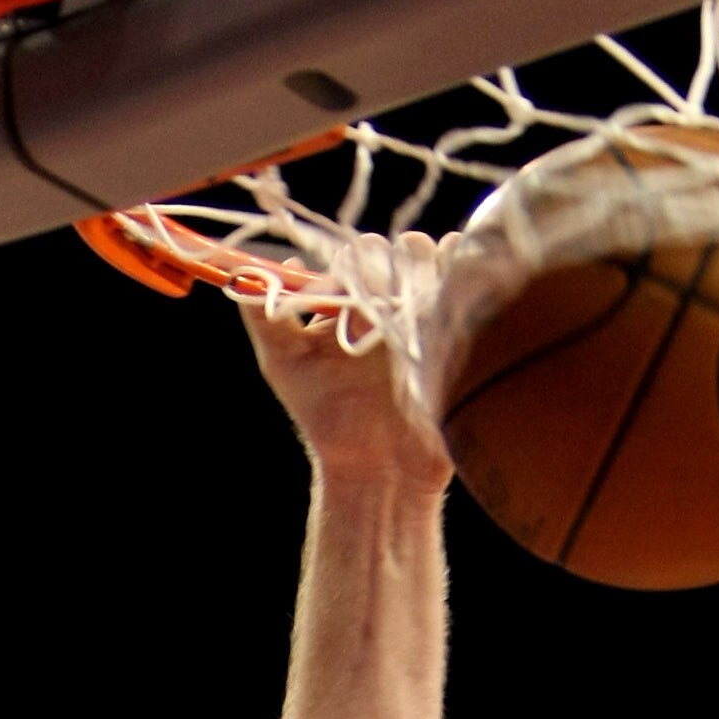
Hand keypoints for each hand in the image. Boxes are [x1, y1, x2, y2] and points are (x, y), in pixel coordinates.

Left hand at [239, 236, 452, 490]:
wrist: (376, 468)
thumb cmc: (327, 418)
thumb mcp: (283, 364)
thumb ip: (265, 316)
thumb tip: (252, 270)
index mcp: (351, 300)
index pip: (356, 254)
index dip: (349, 265)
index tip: (340, 293)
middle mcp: (392, 300)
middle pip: (399, 250)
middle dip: (386, 270)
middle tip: (372, 306)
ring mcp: (428, 313)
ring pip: (434, 258)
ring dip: (420, 270)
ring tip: (402, 309)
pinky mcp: (459, 331)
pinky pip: (466, 286)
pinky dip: (455, 277)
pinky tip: (438, 302)